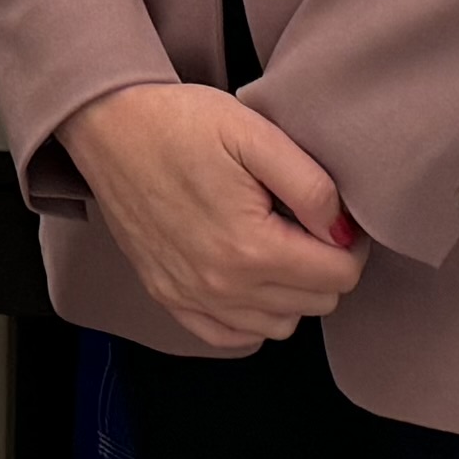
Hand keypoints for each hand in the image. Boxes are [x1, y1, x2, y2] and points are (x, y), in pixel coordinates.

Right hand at [60, 81, 361, 351]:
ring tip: (277, 242)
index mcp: (251, 248)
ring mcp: (191, 297)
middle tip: (305, 221)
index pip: (340, 275)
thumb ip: (311, 186)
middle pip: (317, 303)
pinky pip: (232, 336)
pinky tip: (249, 275)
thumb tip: (343, 232)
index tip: (334, 215)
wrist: (108, 125)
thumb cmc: (180, 122)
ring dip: (292, 291)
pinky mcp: (168, 296)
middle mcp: (222, 286)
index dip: (350, 242)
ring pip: (281, 324)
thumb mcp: (256, 134)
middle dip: (325, 265)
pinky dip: (252, 315)